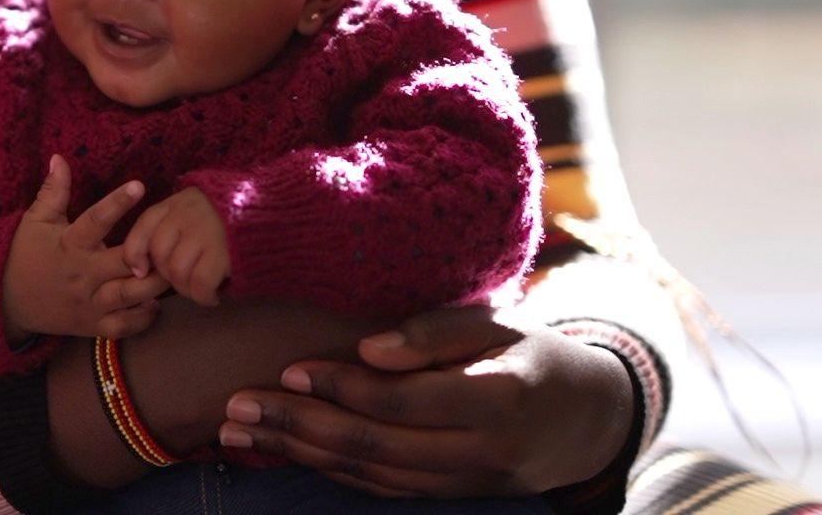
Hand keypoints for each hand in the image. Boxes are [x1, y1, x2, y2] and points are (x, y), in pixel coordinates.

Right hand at [3, 155, 170, 340]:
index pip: (95, 220)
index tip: (139, 185)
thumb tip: (59, 157)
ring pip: (128, 296)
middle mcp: (82, 274)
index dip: (117, 203)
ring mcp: (89, 302)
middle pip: (123, 262)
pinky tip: (155, 305)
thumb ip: (52, 192)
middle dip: (149, 252)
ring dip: (154, 286)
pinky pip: (123, 327)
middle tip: (174, 239)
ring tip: (172, 271)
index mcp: (69, 244)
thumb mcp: (35, 221)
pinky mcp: (92, 326)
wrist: (9, 302)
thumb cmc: (26, 255)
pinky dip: (142, 319)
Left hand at [120, 187, 229, 305]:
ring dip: (186, 289)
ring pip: (177, 272)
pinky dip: (204, 297)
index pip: (144, 226)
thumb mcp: (199, 211)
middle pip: (159, 254)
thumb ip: (172, 227)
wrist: (277, 212)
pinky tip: (214, 296)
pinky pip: (200, 284)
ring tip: (201, 289)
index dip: (134, 252)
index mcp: (179, 202)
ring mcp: (205, 231)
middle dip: (168, 276)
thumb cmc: (234, 219)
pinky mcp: (224, 252)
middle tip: (186, 281)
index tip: (140, 271)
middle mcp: (188, 213)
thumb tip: (141, 268)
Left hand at [217, 306, 633, 498]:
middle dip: (300, 428)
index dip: (346, 388)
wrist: (585, 420)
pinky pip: (382, 489)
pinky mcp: (450, 498)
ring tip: (238, 433)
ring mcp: (466, 485)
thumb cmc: (530, 354)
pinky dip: (329, 471)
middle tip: (236, 408)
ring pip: (372, 476)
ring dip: (299, 455)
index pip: (408, 401)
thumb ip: (433, 332)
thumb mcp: (496, 324)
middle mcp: (483, 453)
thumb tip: (368, 350)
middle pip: (378, 446)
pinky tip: (283, 452)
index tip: (290, 370)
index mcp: (500, 399)